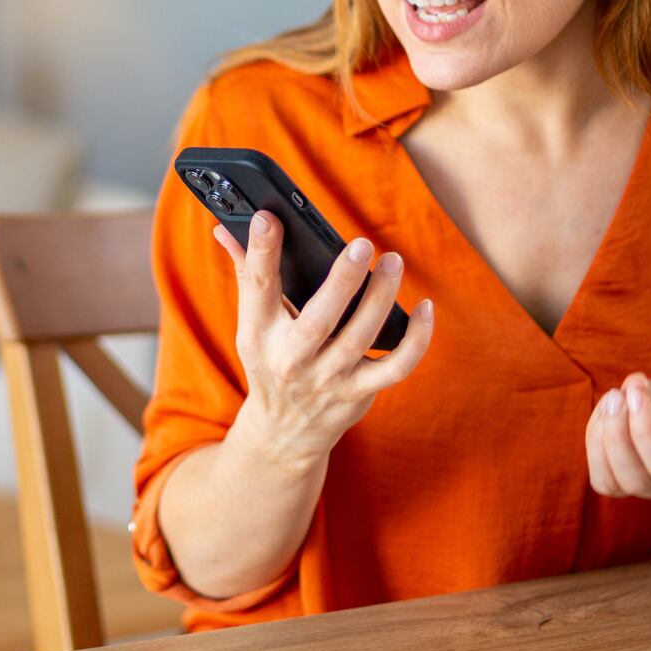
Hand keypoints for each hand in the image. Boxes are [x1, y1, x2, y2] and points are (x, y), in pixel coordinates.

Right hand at [212, 211, 434, 470]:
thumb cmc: (271, 362)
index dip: (261, 251)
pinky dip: (416, 340)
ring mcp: (327, 379)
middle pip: (319, 319)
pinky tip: (425, 309)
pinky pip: (395, 367)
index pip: (258, 288)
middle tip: (362, 245)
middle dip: (341, 281)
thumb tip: (226, 227)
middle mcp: (292, 359)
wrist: (285, 433)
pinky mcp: (359, 393)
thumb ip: (248, 274)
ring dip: (380, 298)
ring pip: (360, 338)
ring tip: (393, 262)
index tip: (268, 217)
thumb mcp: (251, 325)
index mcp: (259, 334)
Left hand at [585, 360, 650, 504]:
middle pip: (634, 480)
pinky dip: (595, 441)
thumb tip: (625, 392)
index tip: (636, 390)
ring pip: (610, 483)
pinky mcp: (631, 480)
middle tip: (619, 392)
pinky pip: (601, 475)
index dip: (642, 429)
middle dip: (616, 433)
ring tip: (612, 398)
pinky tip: (607, 412)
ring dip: (600, 438)